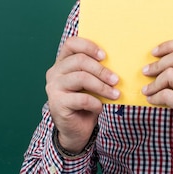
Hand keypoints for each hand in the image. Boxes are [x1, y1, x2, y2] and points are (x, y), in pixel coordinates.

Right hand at [45, 36, 119, 152]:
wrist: (75, 130)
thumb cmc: (86, 102)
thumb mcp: (91, 82)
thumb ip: (96, 70)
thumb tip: (118, 60)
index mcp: (62, 62)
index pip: (71, 44)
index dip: (88, 46)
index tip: (105, 56)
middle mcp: (55, 72)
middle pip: (79, 60)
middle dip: (101, 70)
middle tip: (116, 80)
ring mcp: (54, 87)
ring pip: (81, 78)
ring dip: (102, 86)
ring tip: (115, 94)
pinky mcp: (57, 103)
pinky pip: (82, 99)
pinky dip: (95, 103)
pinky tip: (99, 108)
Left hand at [141, 40, 172, 168]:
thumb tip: (157, 63)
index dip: (169, 45)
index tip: (154, 52)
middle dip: (157, 64)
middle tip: (145, 71)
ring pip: (170, 74)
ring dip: (153, 83)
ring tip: (147, 90)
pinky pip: (166, 95)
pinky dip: (154, 96)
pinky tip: (151, 100)